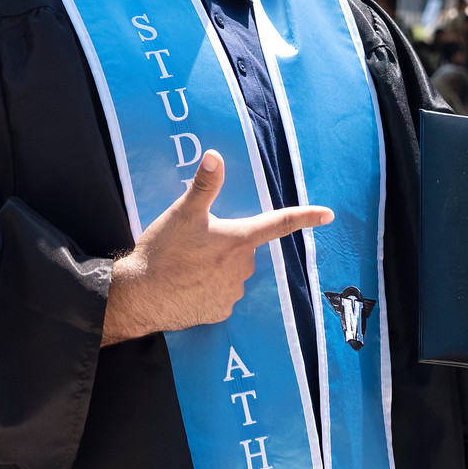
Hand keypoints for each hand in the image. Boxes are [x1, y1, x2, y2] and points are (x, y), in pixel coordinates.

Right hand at [102, 150, 332, 344]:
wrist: (139, 296)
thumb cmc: (163, 250)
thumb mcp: (183, 213)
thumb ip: (204, 185)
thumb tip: (214, 155)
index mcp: (239, 240)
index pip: (279, 224)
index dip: (305, 217)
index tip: (328, 214)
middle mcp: (242, 268)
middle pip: (243, 250)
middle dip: (226, 245)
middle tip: (194, 244)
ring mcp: (232, 293)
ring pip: (231, 273)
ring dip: (215, 268)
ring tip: (185, 265)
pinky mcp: (218, 312)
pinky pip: (219, 295)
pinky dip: (206, 289)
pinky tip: (186, 285)